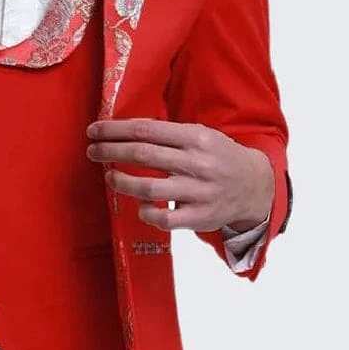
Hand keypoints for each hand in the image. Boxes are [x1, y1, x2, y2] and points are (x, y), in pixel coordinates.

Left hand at [86, 118, 273, 232]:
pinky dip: (147, 213)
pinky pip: (165, 219)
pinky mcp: (201, 217)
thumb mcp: (201, 135)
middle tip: (92, 151)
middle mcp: (197, 164)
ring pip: (149, 189)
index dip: (115, 130)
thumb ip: (169, 134)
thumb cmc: (219, 156)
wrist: (256, 186)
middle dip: (110, 151)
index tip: (94, 131)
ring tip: (110, 177)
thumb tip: (127, 130)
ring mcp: (199, 193)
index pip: (146, 130)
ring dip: (122, 182)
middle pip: (143, 155)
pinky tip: (140, 206)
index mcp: (196, 138)